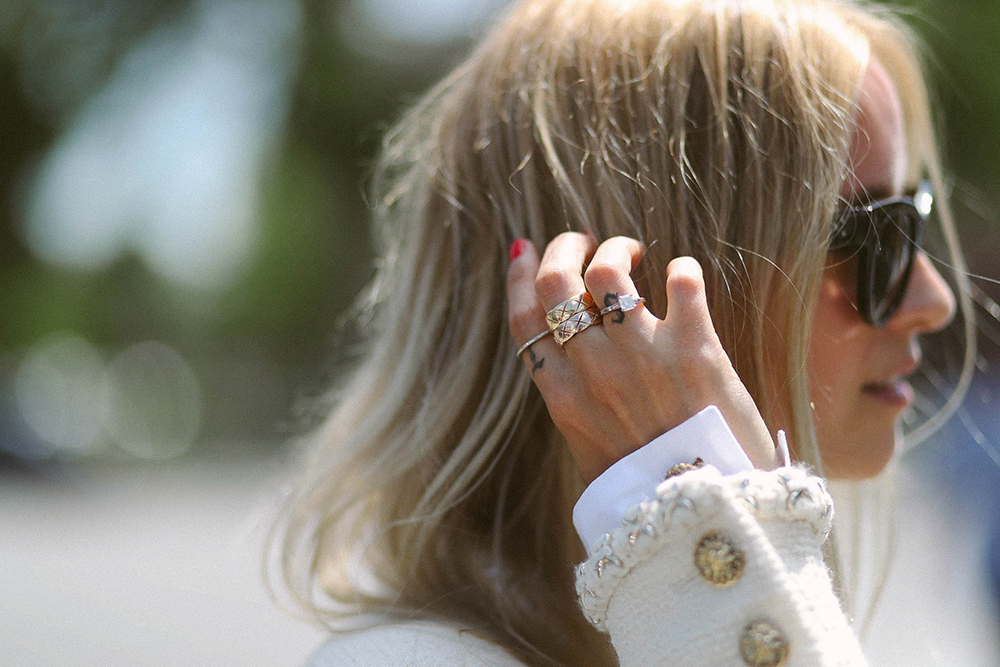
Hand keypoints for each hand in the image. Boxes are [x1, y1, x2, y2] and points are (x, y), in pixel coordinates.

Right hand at [507, 232, 778, 484]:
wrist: (709, 517)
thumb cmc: (650, 490)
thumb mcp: (590, 452)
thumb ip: (575, 405)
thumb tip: (568, 367)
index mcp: (564, 398)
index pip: (524, 319)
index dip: (519, 275)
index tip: (524, 249)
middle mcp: (594, 371)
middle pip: (556, 282)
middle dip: (563, 246)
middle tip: (582, 240)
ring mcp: (642, 357)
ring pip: (607, 271)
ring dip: (618, 249)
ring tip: (633, 255)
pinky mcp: (695, 350)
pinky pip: (682, 281)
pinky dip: (682, 269)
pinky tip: (683, 276)